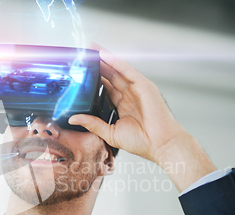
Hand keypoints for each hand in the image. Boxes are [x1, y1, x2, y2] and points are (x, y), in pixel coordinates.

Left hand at [68, 43, 215, 191]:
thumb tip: (74, 118)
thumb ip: (93, 124)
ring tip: (91, 49)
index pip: (106, 87)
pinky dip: (116, 62)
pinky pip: (128, 71)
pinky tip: (105, 55)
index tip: (81, 73)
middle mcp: (129, 95)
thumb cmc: (142, 142)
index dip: (94, 79)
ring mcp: (137, 89)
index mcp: (122, 106)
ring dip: (105, 59)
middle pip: (110, 76)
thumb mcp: (110, 133)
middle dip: (97, 65)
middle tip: (83, 55)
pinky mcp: (144, 86)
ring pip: (117, 70)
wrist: (160, 144)